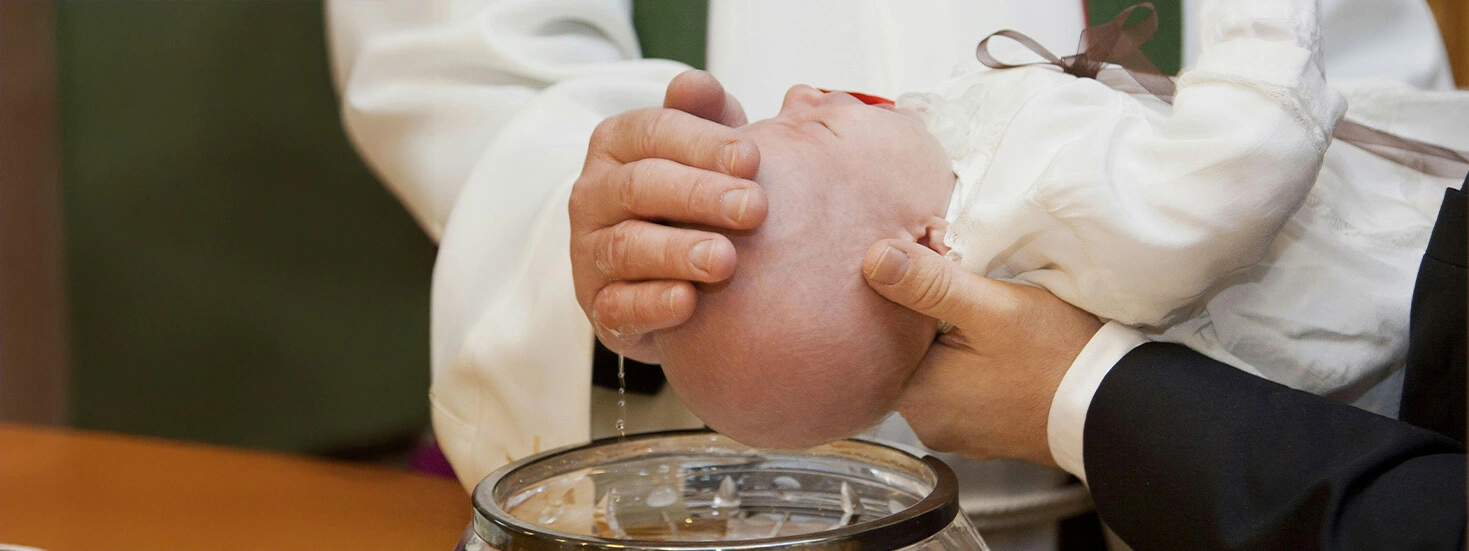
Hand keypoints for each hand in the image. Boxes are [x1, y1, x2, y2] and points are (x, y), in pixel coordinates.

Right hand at [569, 71, 767, 362]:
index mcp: (617, 144)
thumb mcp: (707, 150)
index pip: (652, 130)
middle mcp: (594, 194)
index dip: (703, 143)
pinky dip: (652, 304)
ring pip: (626, 247)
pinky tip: (689, 303)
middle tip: (755, 208)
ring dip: (678, 252)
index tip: (753, 158)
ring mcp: (590, 251)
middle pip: (640, 186)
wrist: (674, 270)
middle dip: (699, 195)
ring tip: (726, 260)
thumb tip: (694, 84)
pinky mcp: (598, 306)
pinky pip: (617, 306)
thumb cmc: (698, 194)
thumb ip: (706, 115)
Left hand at [862, 240, 1102, 465]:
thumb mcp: (991, 308)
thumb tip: (874, 260)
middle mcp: (926, 422)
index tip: (931, 268)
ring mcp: (954, 431)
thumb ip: (929, 284)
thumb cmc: (1057, 358)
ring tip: (982, 312)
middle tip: (964, 285)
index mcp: (916, 396)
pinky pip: (960, 386)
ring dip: (950, 339)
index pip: (882, 335)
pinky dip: (970, 363)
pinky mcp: (980, 431)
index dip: (902, 295)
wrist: (1112, 408)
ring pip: (935, 367)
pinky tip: (995, 345)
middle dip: (928, 316)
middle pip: (908, 352)